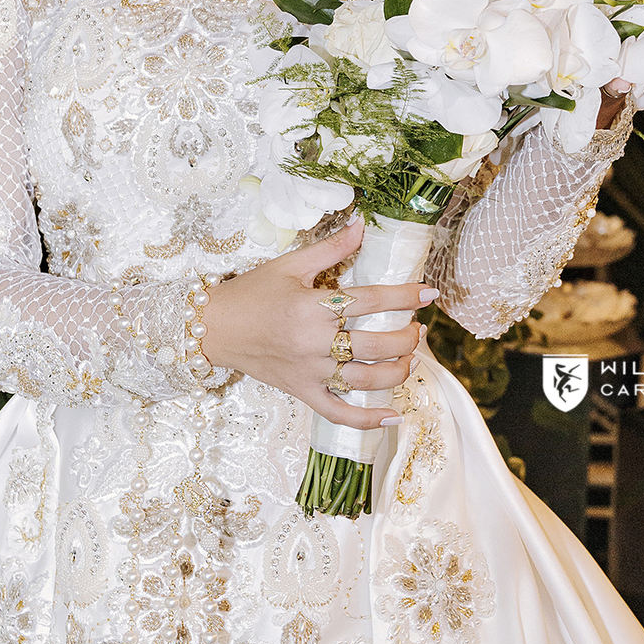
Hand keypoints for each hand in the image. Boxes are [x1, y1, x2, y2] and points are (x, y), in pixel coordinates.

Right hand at [200, 218, 431, 428]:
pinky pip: (339, 414)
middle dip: (406, 337)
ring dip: (396, 371)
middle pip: (375, 344)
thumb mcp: (290, 264)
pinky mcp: (302, 393)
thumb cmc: (252, 292)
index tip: (429, 293)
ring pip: (364, 380)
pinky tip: (393, 416)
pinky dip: (367, 420)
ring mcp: (309, 372)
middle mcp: (314, 343)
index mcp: (313, 307)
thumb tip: (362, 223)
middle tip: (418, 327)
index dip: (404, 296)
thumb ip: (330, 247)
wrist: (214, 327)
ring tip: (411, 358)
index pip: (371, 300)